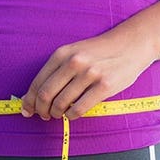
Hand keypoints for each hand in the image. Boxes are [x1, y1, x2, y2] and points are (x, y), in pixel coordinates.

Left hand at [20, 29, 156, 119]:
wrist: (131, 44)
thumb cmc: (99, 52)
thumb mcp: (74, 53)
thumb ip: (55, 71)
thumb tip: (31, 96)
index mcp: (62, 54)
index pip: (37, 83)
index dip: (29, 101)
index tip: (27, 110)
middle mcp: (74, 62)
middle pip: (46, 95)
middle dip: (40, 110)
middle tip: (44, 115)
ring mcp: (89, 74)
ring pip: (61, 104)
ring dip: (56, 114)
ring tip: (59, 114)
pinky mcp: (104, 86)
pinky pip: (79, 109)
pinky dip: (71, 116)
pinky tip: (72, 114)